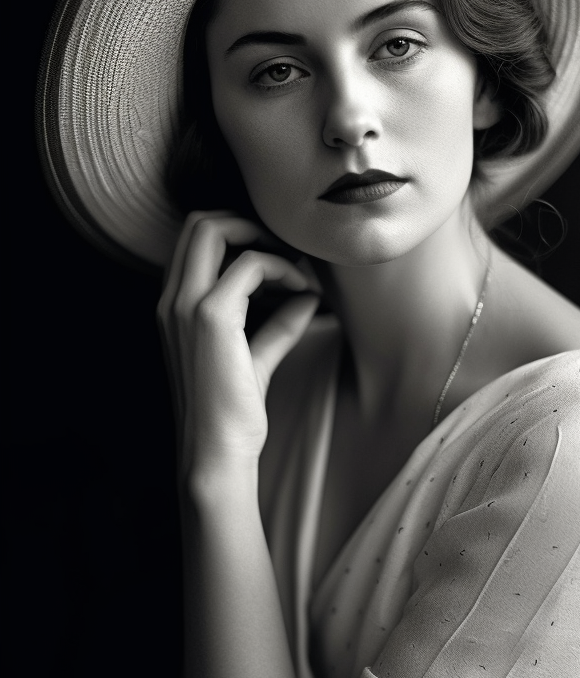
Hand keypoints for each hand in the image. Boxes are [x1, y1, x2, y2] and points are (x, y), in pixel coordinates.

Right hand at [157, 211, 319, 477]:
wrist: (217, 455)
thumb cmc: (233, 415)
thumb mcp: (257, 359)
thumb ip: (278, 326)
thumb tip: (309, 298)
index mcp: (174, 308)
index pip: (197, 241)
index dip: (241, 235)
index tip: (281, 261)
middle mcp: (172, 300)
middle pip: (200, 222)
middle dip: (249, 224)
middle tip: (288, 253)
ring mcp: (185, 305)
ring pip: (214, 229)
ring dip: (266, 242)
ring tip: (299, 274)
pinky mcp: (210, 316)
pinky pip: (249, 265)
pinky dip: (283, 270)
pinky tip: (305, 295)